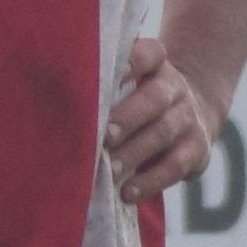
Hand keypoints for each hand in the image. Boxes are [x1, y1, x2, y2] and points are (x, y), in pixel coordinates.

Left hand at [105, 32, 229, 205]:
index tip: (111, 72)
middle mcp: (175, 88)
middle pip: (155, 98)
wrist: (192, 115)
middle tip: (102, 136)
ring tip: (109, 170)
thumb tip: (50, 97)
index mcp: (157, 64)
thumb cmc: (138, 99)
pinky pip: (175, 166)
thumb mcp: (129, 82)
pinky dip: (151, 181)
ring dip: (133, 153)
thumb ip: (102, 83)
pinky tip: (128, 193)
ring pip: (163, 133)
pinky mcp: (197, 150)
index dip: (132, 61)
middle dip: (127, 117)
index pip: (150, 54)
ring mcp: (188, 118)